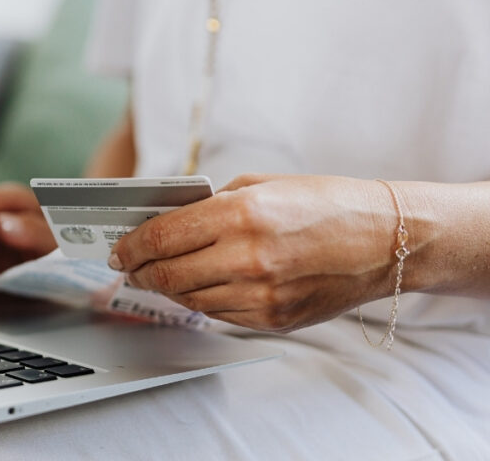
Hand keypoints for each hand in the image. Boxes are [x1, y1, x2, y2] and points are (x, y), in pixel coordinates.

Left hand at [109, 174, 404, 332]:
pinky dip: (200, 300)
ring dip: (166, 288)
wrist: (385, 239)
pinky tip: (197, 287)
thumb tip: (164, 221)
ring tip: (157, 276)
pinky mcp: (273, 319)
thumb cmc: (325, 203)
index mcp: (241, 214)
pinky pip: (218, 314)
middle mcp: (248, 257)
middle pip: (167, 273)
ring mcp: (261, 294)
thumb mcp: (262, 185)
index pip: (162, 236)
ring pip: (188, 298)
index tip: (118, 249)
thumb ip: (211, 204)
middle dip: (139, 271)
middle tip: (128, 267)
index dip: (131, 246)